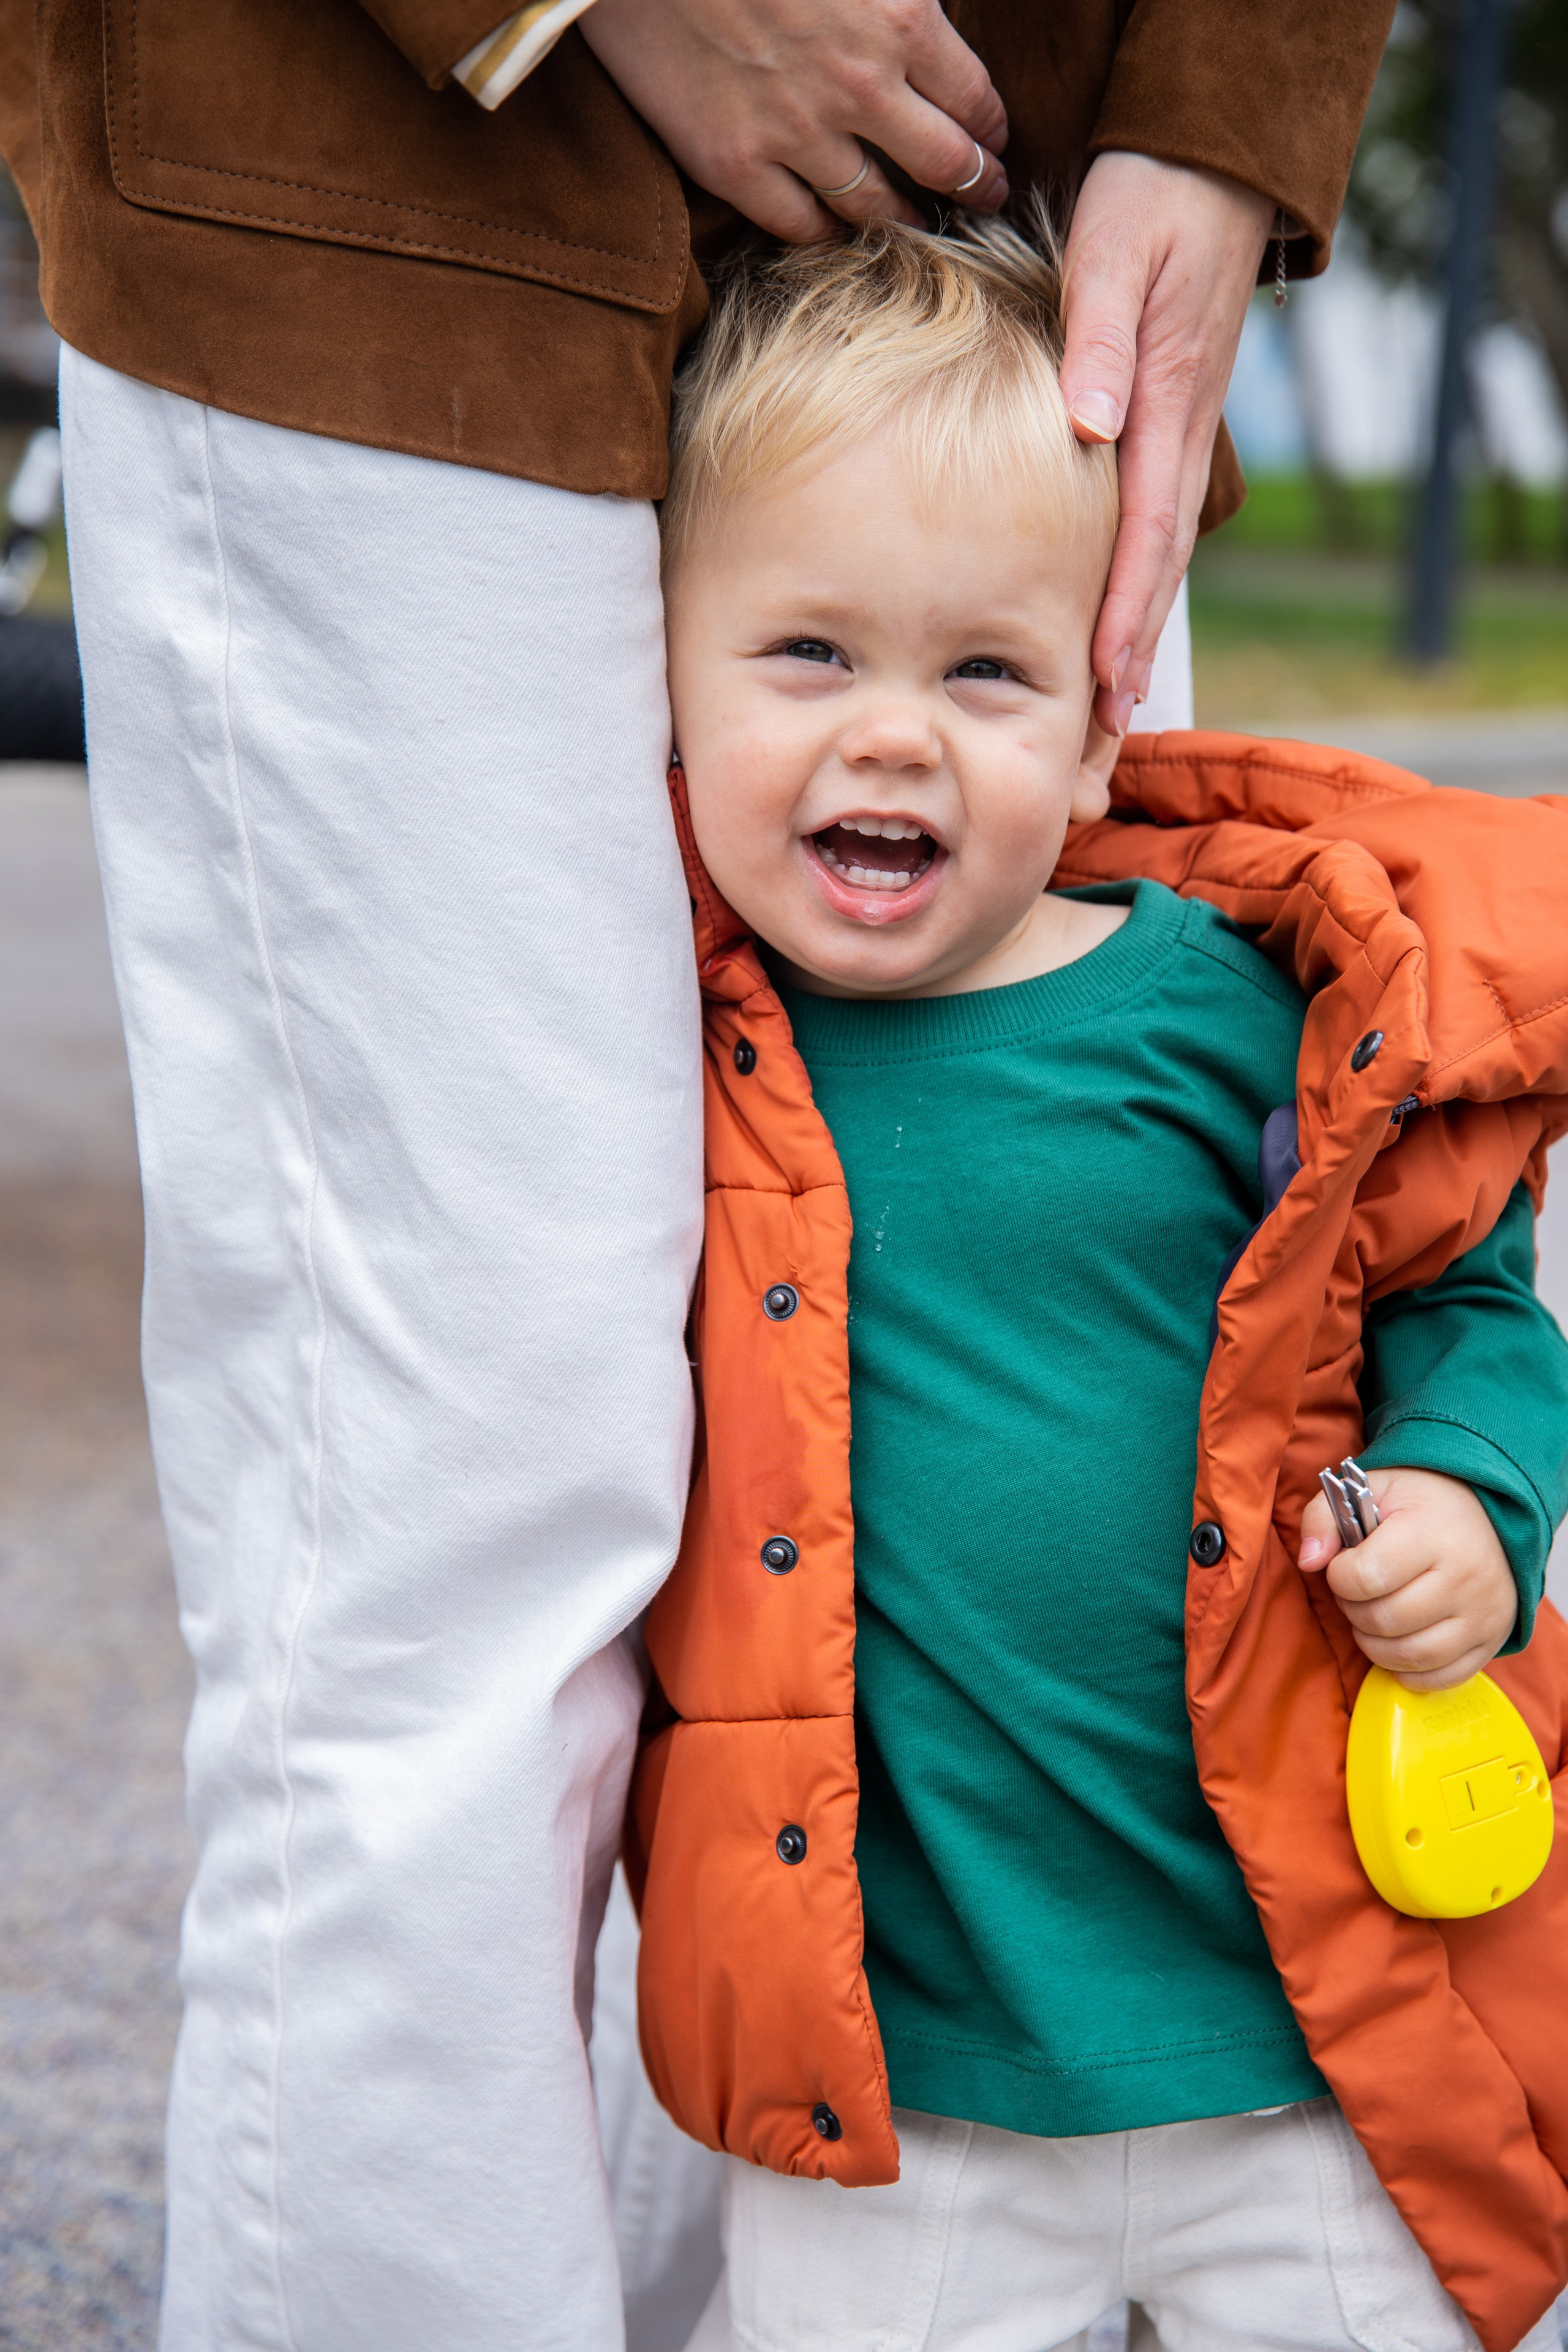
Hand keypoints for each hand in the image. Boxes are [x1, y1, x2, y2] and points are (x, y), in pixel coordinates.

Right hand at [579, 0, 1007, 242]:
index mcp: (900, 19)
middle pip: (942, 162)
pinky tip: (840, 228)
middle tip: (984, 195)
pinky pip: (799, 223)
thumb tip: (926, 16)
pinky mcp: (734, 164)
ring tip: (918, 223)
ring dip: (906, 218)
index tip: (995, 141)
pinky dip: (828, 231)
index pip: (973, 97)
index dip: (991, 127)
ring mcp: (795, 134)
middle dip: (974, 183)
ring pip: (874, 205)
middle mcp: (859, 88)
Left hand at [1059, 153, 1272, 736]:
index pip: (1145, 530)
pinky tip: (1109, 640)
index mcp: (1163, 406)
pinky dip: (1130, 593)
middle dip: (1128, 658)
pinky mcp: (1159, 433)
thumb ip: (1102, 338)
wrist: (1202, 169)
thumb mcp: (1116, 253)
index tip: (1104, 679)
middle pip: (1153, 569)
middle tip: (1102, 741)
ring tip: (1107, 722)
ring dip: (1132, 640)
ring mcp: (1172, 440)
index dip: (1123, 611)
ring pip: (1153, 561)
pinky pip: (1145, 531)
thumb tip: (1088, 424)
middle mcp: (1174, 437)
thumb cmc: (1148, 203)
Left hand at [1297, 1467, 1518, 1693]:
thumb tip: (1309, 1561)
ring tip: (1374, 1616)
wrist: (1488, 1513)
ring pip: (1409, 1656)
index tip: (1345, 1565)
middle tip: (1358, 1593)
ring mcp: (1483, 1614)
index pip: (1365, 1577)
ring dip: (1375, 1644)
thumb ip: (1324, 1517)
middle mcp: (1465, 1577)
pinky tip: (1398, 1643)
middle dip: (1353, 1610)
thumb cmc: (1419, 1503)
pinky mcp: (1492, 1640)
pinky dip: (1408, 1670)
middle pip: (1383, 1621)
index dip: (1339, 1576)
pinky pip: (1440, 1678)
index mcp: (1431, 1533)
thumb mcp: (1368, 1488)